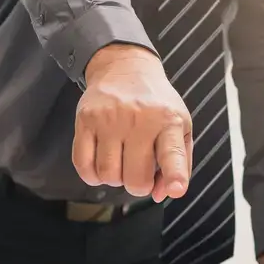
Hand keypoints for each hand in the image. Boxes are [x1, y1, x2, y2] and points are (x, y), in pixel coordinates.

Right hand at [73, 44, 191, 201]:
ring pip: (108, 175)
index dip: (174, 175)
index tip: (175, 188)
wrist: (125, 69)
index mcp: (169, 121)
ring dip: (115, 179)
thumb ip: (179, 164)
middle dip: (139, 185)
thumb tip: (162, 194)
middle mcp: (140, 119)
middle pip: (135, 179)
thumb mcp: (180, 127)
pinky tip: (102, 164)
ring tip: (122, 162)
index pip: (172, 154)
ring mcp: (109, 119)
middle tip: (141, 172)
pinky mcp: (85, 120)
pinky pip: (83, 166)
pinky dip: (93, 175)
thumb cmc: (157, 105)